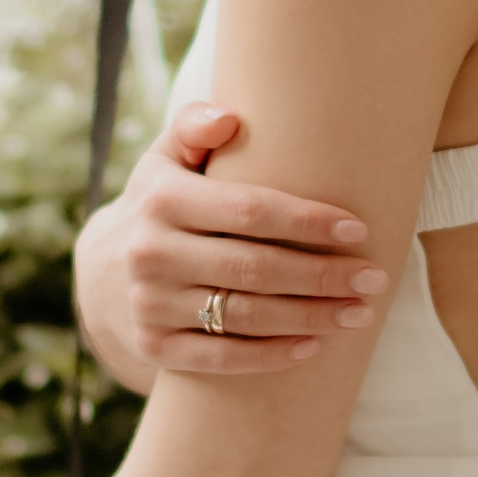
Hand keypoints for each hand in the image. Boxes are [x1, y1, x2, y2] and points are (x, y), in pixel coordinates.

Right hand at [74, 102, 387, 386]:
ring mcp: (149, 304)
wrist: (102, 271)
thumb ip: (195, 127)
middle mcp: (151, 253)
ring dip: (310, 317)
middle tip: (374, 279)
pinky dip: (270, 356)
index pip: (248, 211)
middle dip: (322, 275)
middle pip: (254, 268)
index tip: (358, 230)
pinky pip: (220, 358)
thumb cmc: (162, 202)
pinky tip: (314, 346)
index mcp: (162, 199)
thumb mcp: (167, 158)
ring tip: (360, 313)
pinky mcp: (153, 346)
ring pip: (244, 316)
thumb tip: (228, 119)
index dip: (307, 222)